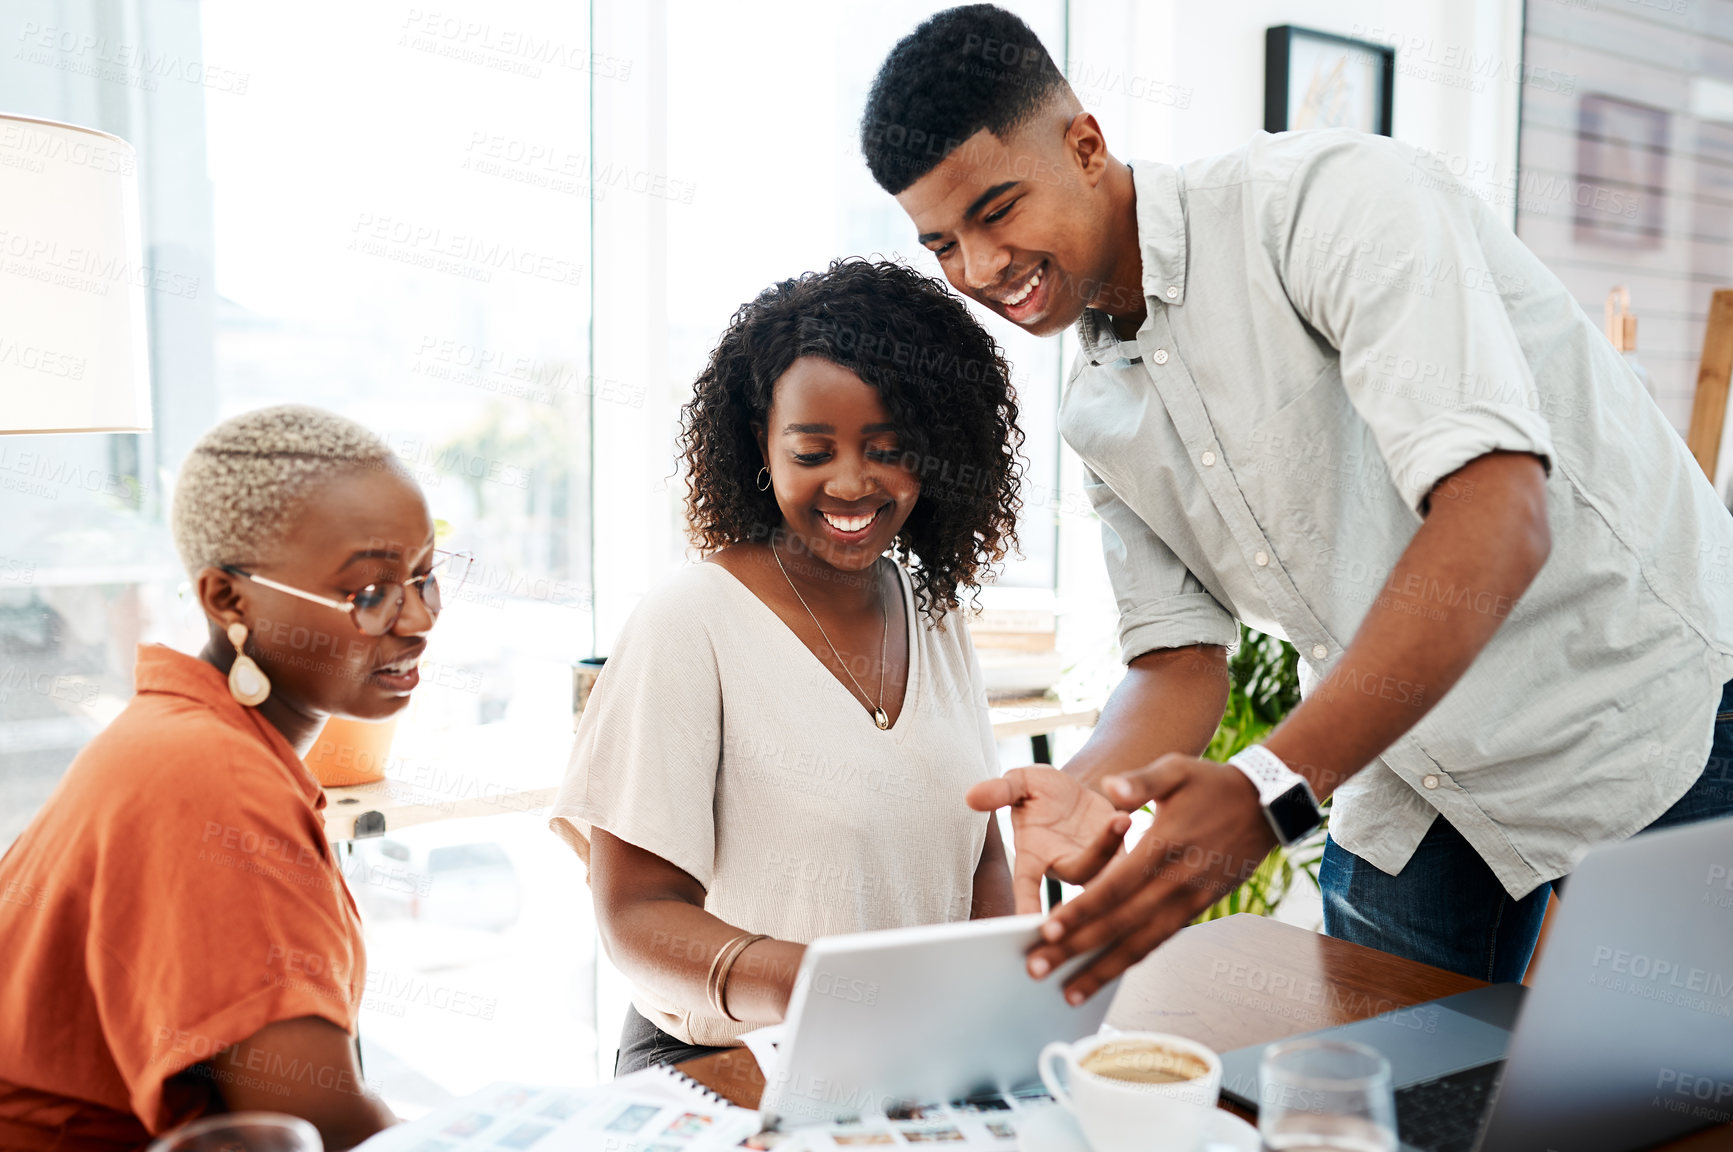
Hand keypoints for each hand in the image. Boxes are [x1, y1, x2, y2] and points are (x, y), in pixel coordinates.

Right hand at [966, 767, 1131, 914]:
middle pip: (1081, 872)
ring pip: (1110, 864)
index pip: (1027, 886)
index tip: (1031, 923)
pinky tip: (1140, 821)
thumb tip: (971, 797)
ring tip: (1122, 815)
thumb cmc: (1039, 793)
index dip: (1028, 905)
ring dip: (1117, 842)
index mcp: (1034, 857)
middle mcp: (1064, 867)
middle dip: (1098, 854)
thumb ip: (999, 791)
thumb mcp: (1018, 783)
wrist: (1073, 791)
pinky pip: (1132, 856)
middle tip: (1114, 824)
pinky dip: (1136, 841)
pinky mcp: (1122, 854)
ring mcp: (1095, 864)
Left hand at [1026, 754, 1276, 1003]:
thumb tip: (1110, 787)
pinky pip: (1158, 941)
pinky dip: (1130, 962)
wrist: (1265, 808)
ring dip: (1101, 971)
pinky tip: (1105, 977)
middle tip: (1037, 970)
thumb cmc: (1214, 785)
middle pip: (1119, 925)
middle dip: (1076, 951)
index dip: (1081, 911)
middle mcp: (1175, 882)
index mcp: (1164, 846)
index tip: (1047, 930)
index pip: (1115, 887)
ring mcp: (1188, 901)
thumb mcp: (1178, 769)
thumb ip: (1141, 780)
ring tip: (1067, 993)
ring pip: (1139, 944)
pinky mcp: (1196, 910)